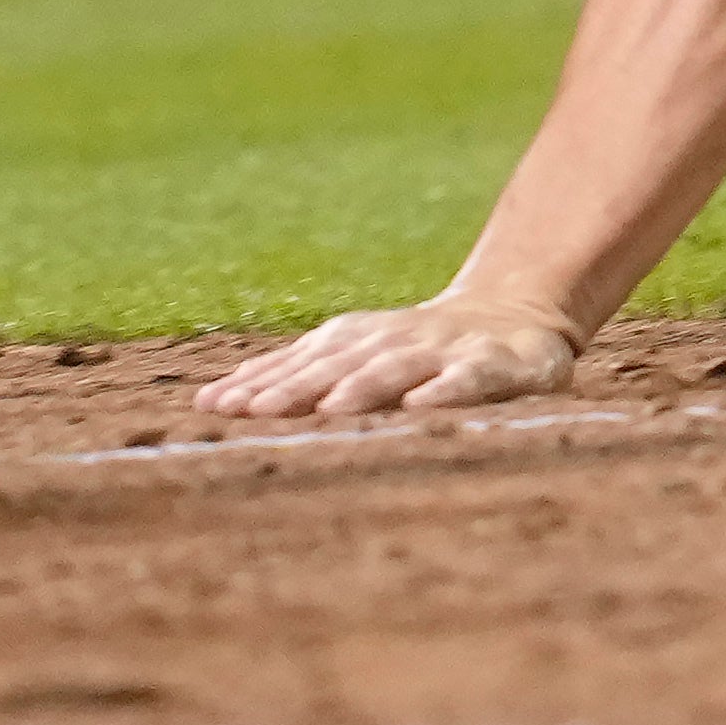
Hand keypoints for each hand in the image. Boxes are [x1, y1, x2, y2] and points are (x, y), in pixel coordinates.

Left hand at [196, 290, 577, 420]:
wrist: (514, 313)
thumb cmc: (418, 347)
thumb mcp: (357, 356)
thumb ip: (295, 377)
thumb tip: (211, 401)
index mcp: (356, 340)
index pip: (299, 361)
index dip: (258, 381)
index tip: (212, 407)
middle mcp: (393, 339)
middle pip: (337, 364)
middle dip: (294, 386)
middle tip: (252, 412)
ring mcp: (442, 349)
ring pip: (397, 367)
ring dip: (363, 385)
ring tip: (330, 407)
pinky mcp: (493, 365)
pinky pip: (467, 378)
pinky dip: (444, 390)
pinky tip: (422, 406)